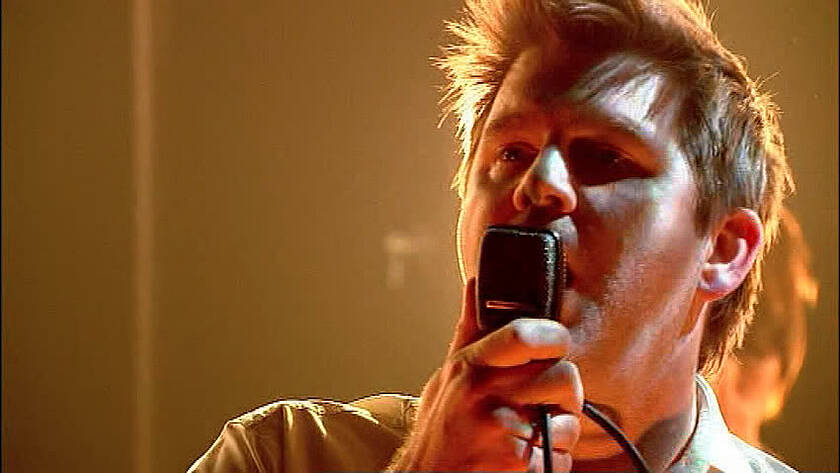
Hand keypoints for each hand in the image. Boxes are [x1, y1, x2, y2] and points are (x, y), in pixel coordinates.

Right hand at [388, 278, 583, 471]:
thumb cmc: (439, 428)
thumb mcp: (445, 375)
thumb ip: (469, 330)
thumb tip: (475, 284)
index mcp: (471, 366)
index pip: (524, 334)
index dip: (554, 335)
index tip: (558, 343)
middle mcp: (485, 396)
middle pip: (564, 376)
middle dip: (568, 393)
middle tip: (554, 400)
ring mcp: (502, 433)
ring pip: (570, 422)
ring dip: (562, 432)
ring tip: (536, 433)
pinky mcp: (518, 467)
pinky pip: (563, 458)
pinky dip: (554, 463)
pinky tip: (528, 459)